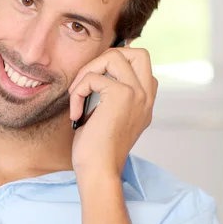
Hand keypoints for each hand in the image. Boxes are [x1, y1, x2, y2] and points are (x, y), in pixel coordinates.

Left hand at [69, 44, 157, 181]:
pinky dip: (77, 91)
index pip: (142, 64)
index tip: (95, 79)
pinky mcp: (121, 95)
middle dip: (107, 58)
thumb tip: (96, 74)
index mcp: (145, 101)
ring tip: (78, 94)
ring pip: (114, 56)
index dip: (118, 63)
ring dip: (88, 71)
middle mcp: (146, 96)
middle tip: (88, 79)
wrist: (98, 171)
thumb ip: (110, 96)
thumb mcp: (108, 117)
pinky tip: (76, 113)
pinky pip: (93, 77)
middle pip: (138, 52)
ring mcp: (137, 94)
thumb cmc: (97, 150)